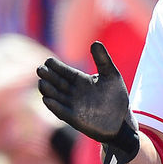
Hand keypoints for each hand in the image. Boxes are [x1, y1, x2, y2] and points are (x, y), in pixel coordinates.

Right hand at [37, 41, 138, 163]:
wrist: (122, 121)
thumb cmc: (116, 97)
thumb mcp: (111, 75)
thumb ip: (103, 60)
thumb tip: (95, 42)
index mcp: (81, 80)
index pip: (65, 72)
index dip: (57, 67)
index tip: (48, 61)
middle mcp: (74, 92)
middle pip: (57, 82)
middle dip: (48, 77)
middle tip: (40, 69)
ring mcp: (73, 106)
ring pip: (56, 96)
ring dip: (48, 90)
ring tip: (42, 83)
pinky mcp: (75, 119)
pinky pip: (62, 112)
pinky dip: (54, 106)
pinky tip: (47, 100)